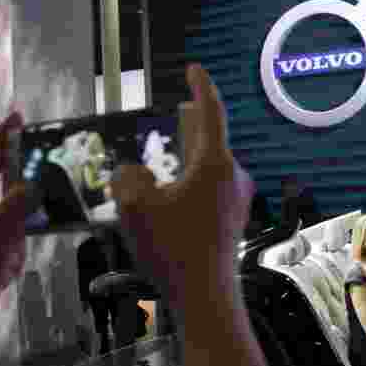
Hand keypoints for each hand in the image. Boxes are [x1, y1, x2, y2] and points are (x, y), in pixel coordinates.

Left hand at [0, 113, 29, 346]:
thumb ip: (15, 208)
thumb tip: (34, 183)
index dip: (5, 139)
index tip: (19, 115)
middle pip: (6, 197)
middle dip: (15, 225)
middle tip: (9, 245)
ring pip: (11, 223)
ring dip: (13, 246)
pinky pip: (7, 243)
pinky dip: (9, 259)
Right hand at [111, 64, 253, 300]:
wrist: (205, 297)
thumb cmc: (171, 250)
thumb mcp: (133, 207)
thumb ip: (127, 178)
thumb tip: (135, 173)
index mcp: (214, 163)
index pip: (210, 112)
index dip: (200, 86)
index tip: (193, 69)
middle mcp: (233, 175)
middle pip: (209, 139)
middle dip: (192, 123)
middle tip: (181, 110)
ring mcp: (237, 199)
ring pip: (210, 165)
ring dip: (190, 156)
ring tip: (173, 152)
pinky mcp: (234, 219)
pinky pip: (212, 187)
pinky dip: (194, 180)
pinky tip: (175, 192)